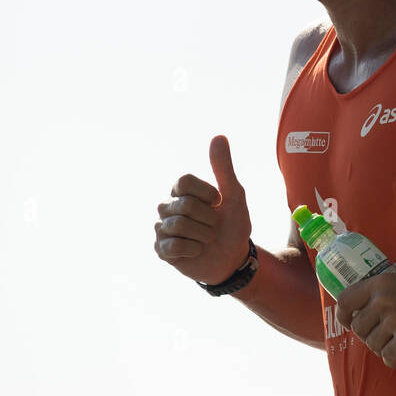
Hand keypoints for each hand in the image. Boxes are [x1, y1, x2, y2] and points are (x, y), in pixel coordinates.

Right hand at [154, 135, 252, 284]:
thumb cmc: (233, 224)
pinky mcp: (161, 250)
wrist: (233, 258)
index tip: (218, 202)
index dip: (206, 193)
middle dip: (209, 219)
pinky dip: (194, 250)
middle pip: (185, 206)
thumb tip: (219, 136)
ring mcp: (162, 228)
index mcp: (181, 191)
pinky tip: (197, 251)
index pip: (184, 181)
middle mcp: (167, 206)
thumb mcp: (234, 195)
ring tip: (207, 239)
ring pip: (179, 225)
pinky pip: (174, 247)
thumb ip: (224, 168)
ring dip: (203, 235)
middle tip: (214, 227)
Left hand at [335, 258, 395, 368]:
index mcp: (381, 283)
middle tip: (381, 334)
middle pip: (358, 327)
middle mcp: (383, 302)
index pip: (345, 300)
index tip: (347, 321)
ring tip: (394, 344)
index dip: (343, 314)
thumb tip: (377, 279)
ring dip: (381, 347)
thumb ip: (391, 273)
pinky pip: (388, 357)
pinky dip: (392, 359)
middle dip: (367, 334)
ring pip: (372, 344)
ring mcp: (395, 322)